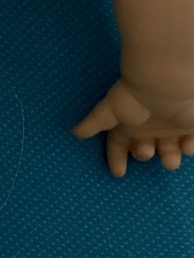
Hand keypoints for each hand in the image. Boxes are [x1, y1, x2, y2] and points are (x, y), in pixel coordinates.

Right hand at [71, 77, 193, 177]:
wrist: (165, 84)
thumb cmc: (134, 97)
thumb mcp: (109, 110)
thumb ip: (94, 123)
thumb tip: (74, 133)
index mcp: (128, 124)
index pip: (118, 145)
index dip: (116, 158)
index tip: (119, 173)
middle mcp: (148, 126)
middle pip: (144, 148)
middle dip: (144, 154)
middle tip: (147, 151)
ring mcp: (170, 125)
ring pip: (170, 149)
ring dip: (170, 157)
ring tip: (170, 159)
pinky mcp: (190, 124)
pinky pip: (192, 142)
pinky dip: (191, 147)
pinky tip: (188, 145)